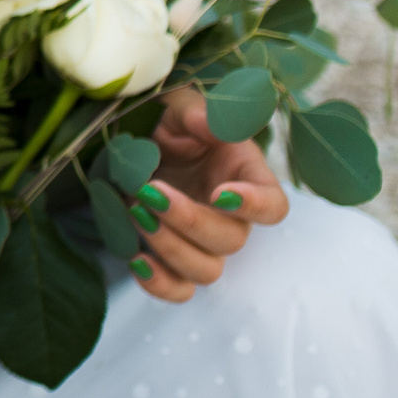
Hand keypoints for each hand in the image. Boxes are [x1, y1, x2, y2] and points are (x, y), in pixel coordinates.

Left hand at [128, 85, 289, 302]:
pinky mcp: (170, 261)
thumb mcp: (174, 106)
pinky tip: (135, 257)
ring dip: (171, 248)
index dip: (254, 206)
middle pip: (231, 241)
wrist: (124, 145)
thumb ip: (194, 112)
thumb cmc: (161, 123)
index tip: (220, 192)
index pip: (274, 207)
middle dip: (190, 220)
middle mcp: (229, 217)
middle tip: (149, 193)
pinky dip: (158, 283)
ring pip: (206, 271)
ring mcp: (200, 244)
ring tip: (136, 214)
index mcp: (243, 177)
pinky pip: (177, 290)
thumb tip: (209, 124)